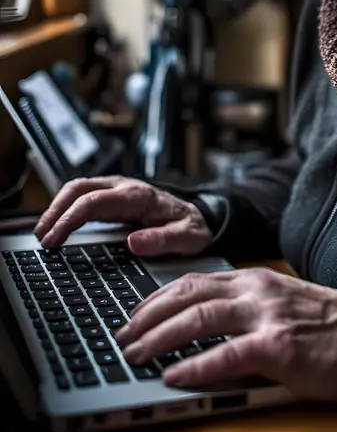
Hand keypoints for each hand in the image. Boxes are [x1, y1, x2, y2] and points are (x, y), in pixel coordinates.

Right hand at [34, 176, 212, 256]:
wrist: (201, 217)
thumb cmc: (194, 226)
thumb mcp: (188, 238)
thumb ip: (164, 240)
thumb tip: (133, 243)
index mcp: (139, 196)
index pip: (94, 201)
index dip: (69, 218)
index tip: (54, 238)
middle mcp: (124, 188)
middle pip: (79, 189)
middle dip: (55, 211)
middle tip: (41, 237)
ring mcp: (117, 190)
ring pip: (77, 189)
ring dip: (57, 208)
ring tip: (42, 233)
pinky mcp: (113, 197)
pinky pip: (83, 197)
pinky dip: (65, 209)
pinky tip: (57, 226)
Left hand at [115, 267, 336, 403]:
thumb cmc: (333, 328)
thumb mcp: (284, 304)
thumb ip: (247, 308)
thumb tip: (205, 326)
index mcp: (256, 280)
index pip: (193, 281)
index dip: (157, 298)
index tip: (135, 314)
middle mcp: (256, 291)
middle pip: (186, 295)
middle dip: (147, 316)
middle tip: (122, 336)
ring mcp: (266, 316)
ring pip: (197, 319)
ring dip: (158, 338)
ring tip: (135, 354)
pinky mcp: (277, 346)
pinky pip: (224, 355)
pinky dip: (193, 366)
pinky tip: (173, 376)